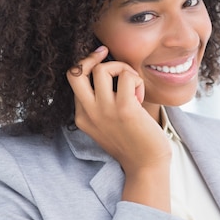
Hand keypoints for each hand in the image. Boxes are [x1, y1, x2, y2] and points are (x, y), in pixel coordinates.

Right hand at [66, 47, 171, 210]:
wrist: (146, 165)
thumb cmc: (132, 142)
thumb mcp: (106, 124)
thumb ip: (100, 104)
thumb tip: (107, 71)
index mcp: (82, 117)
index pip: (73, 81)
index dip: (89, 67)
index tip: (104, 63)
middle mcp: (89, 113)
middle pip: (74, 72)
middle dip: (90, 57)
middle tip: (106, 54)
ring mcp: (105, 110)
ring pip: (102, 69)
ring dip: (122, 69)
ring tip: (132, 84)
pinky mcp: (125, 109)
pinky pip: (126, 76)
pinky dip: (136, 80)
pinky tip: (140, 95)